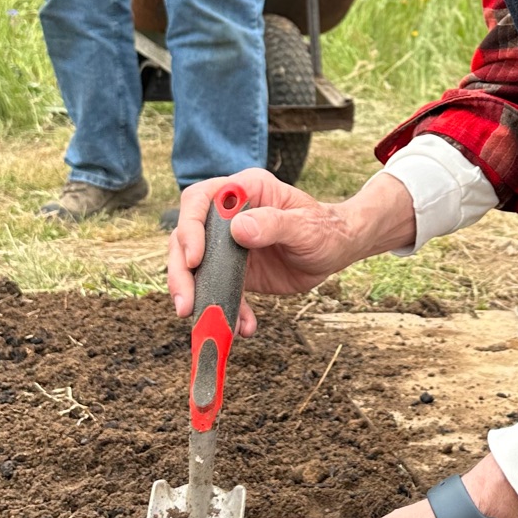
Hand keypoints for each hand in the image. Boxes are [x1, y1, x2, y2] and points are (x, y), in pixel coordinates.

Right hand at [167, 168, 415, 330]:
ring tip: (209, 322)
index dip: (190, 227)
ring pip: (195, 268)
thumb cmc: (325, 229)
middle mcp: (228, 215)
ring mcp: (227, 244)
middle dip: (181, 272)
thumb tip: (239, 228)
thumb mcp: (306, 226)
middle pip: (186, 237)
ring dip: (197, 296)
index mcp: (245, 191)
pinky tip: (244, 327)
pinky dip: (227, 311)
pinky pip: (219, 290)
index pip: (200, 200)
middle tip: (185, 304)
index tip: (195, 259)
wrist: (337, 251)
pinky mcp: (233, 270)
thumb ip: (275, 224)